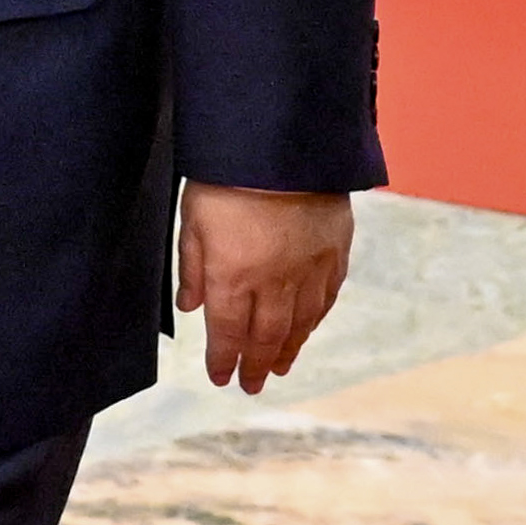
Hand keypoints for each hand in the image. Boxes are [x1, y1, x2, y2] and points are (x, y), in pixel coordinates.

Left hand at [176, 182, 351, 393]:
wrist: (284, 139)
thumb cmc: (229, 173)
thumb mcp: (193, 217)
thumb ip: (193, 266)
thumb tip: (191, 306)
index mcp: (233, 275)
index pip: (227, 333)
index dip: (223, 360)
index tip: (221, 377)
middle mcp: (273, 281)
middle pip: (266, 336)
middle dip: (257, 365)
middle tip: (253, 385)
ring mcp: (308, 266)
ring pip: (300, 322)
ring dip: (290, 349)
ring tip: (282, 366)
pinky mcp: (334, 248)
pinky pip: (327, 295)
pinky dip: (317, 317)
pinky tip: (310, 326)